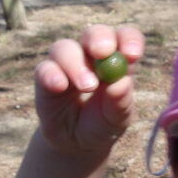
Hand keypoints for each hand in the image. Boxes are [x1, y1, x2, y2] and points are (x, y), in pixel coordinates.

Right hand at [34, 24, 144, 154]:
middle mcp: (91, 56)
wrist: (76, 144)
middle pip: (95, 34)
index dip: (129, 39)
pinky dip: (52, 74)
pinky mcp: (45, 76)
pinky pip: (45, 68)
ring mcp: (67, 64)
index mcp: (118, 60)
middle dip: (99, 38)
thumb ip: (120, 103)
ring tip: (87, 86)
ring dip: (76, 64)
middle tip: (102, 52)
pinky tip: (60, 86)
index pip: (125, 37)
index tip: (132, 54)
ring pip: (66, 48)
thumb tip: (121, 84)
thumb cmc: (103, 125)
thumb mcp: (117, 120)